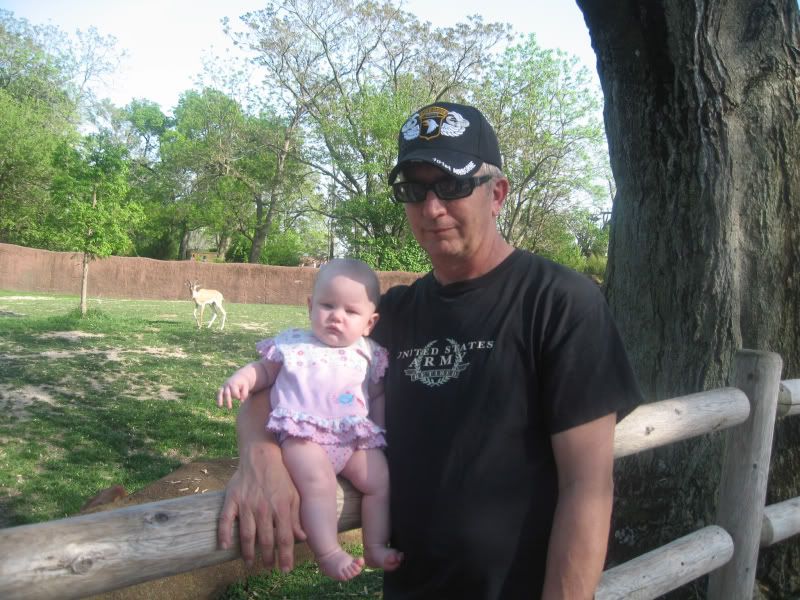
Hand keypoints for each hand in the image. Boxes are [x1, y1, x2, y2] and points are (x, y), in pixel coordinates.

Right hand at [217, 370, 253, 408]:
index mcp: (234, 383)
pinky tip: (219, 405)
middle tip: (229, 408)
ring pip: (220, 392)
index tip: (238, 398)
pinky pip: (219, 393)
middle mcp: (228, 384)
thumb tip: (241, 401)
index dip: (236, 395)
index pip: (234, 391)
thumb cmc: (243, 384)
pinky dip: (218, 399)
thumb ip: (244, 394)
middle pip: (227, 393)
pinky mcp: (222, 388)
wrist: (240, 377)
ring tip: (220, 406)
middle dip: (228, 400)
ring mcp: (224, 386)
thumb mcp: (246, 387)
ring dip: (220, 399)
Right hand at [218, 443, 306, 569]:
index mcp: (281, 507)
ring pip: (247, 534)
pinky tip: (224, 546)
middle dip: (268, 557)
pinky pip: (226, 519)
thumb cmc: (281, 475)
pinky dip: (224, 534)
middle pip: (266, 540)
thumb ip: (297, 517)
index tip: (286, 569)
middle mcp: (264, 508)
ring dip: (248, 552)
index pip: (285, 538)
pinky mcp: (232, 499)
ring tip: (250, 563)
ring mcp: (246, 504)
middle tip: (268, 567)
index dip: (285, 556)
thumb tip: (302, 537)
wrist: (261, 455)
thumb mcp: (294, 494)